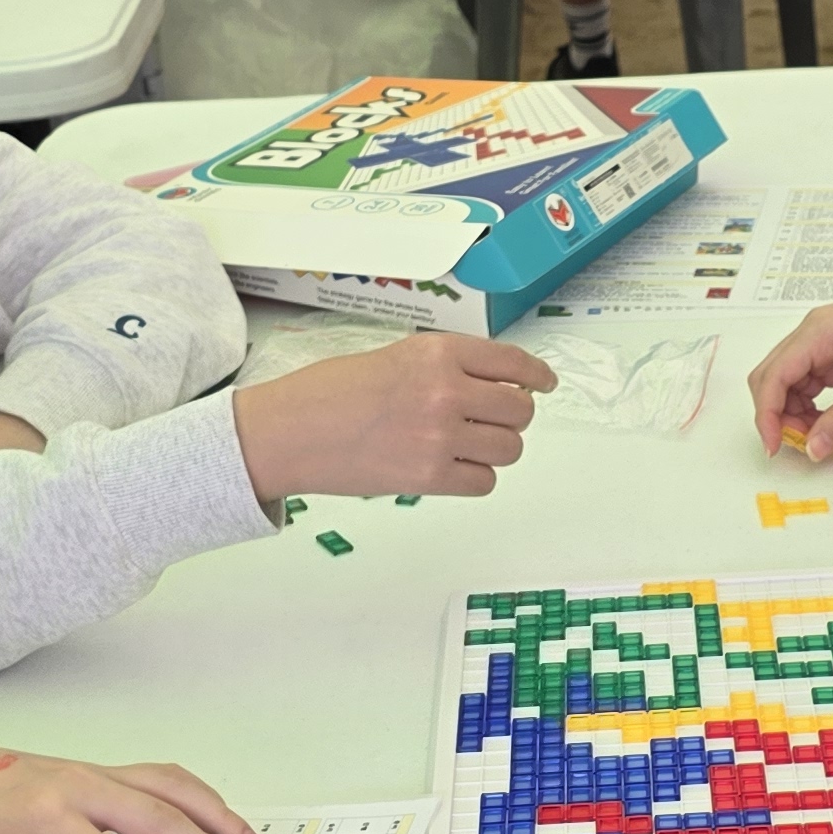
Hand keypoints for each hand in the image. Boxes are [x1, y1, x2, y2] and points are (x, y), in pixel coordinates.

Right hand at [233, 330, 554, 503]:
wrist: (289, 431)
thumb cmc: (330, 393)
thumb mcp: (395, 356)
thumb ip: (447, 367)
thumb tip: (496, 386)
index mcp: (437, 352)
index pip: (512, 362)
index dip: (536, 377)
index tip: (543, 384)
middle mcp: (446, 390)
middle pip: (519, 410)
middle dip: (512, 417)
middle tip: (492, 421)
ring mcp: (440, 436)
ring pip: (509, 448)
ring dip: (495, 449)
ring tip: (465, 446)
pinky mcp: (430, 477)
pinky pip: (484, 481)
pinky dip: (475, 477)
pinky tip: (451, 468)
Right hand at [744, 287, 832, 464]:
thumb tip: (813, 448)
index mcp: (820, 329)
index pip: (773, 375)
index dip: (768, 415)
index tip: (776, 447)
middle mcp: (817, 331)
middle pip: (773, 376)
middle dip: (778, 414)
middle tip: (798, 445)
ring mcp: (828, 341)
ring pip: (791, 381)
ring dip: (795, 412)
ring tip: (818, 437)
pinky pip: (813, 381)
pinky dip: (813, 406)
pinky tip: (828, 423)